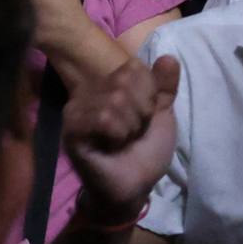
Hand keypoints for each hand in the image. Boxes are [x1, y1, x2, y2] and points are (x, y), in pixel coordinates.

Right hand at [61, 55, 180, 229]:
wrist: (133, 186)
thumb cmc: (144, 152)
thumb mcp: (161, 117)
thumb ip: (164, 87)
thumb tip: (170, 57)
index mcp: (109, 85)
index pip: (135, 68)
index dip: (148, 95)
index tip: (144, 118)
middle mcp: (88, 91)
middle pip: (124, 82)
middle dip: (139, 113)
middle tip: (132, 133)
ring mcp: (76, 109)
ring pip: (115, 101)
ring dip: (129, 128)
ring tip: (121, 142)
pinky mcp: (72, 129)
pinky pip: (103, 119)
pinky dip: (117, 135)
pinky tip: (110, 147)